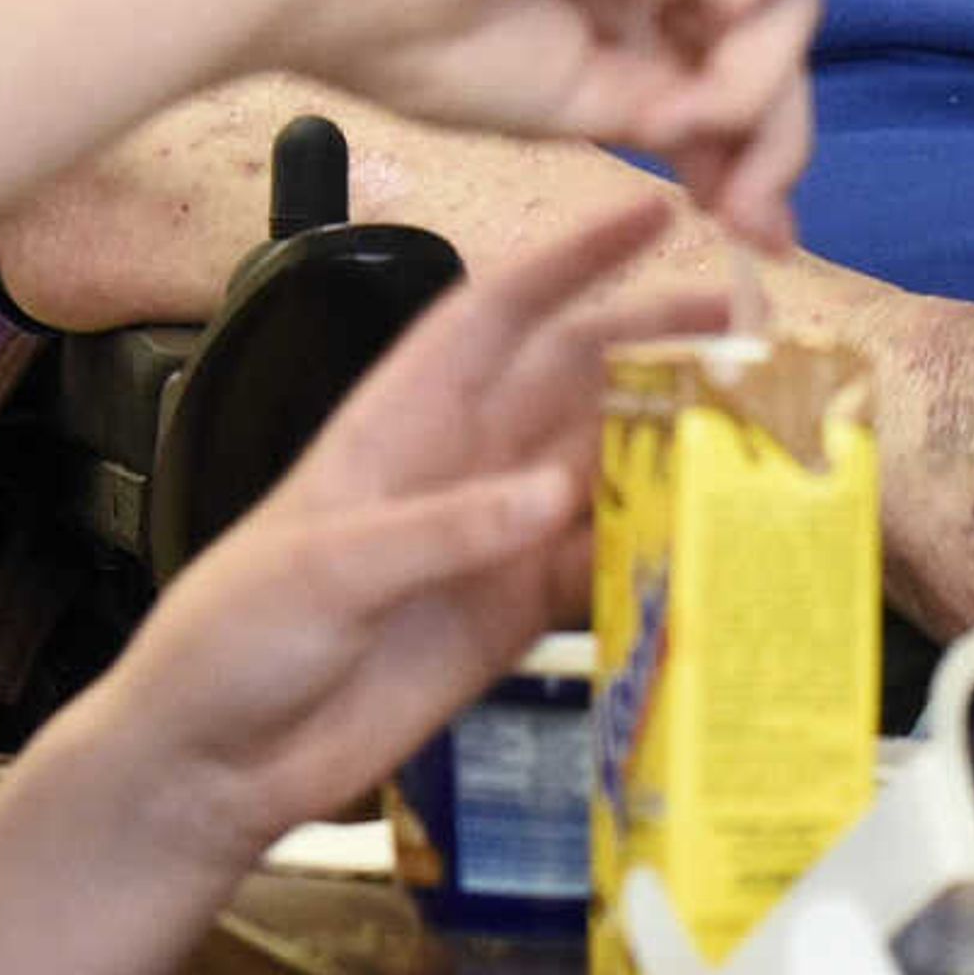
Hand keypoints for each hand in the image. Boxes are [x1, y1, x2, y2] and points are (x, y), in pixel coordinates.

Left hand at [85, 193, 721, 865]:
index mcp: (398, 421)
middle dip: (656, 343)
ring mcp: (488, 540)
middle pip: (571, 379)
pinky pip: (596, 568)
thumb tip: (552, 493)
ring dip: (672, 445)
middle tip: (751, 328)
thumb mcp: (324, 570)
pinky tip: (710, 543)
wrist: (213, 761)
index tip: (649, 213)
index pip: (496, 312)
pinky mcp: (507, 618)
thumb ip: (440, 531)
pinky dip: (652, 553)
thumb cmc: (233, 638)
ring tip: (761, 430)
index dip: (571, 258)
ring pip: (600, 468)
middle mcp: (456, 465)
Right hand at [247, 0, 825, 250]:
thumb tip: (756, 191)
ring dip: (762, 73)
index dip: (763, 148)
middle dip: (777, 134)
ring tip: (677, 116)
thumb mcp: (578, 110)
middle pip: (777, 34)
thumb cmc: (421, 42)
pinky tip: (708, 21)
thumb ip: (675, 124)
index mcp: (625, 0)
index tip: (752, 231)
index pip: (737, 67)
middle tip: (739, 209)